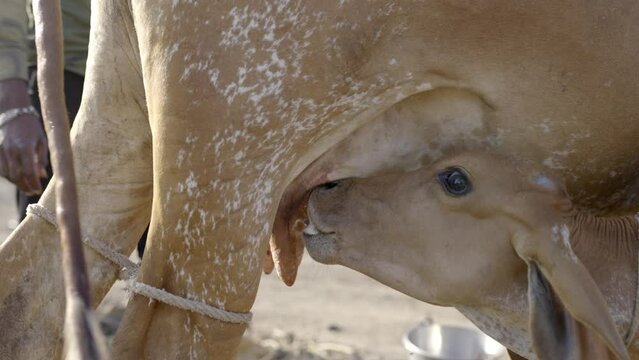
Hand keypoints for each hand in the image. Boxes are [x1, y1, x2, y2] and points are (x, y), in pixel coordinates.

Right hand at [0, 79, 47, 194]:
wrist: (13, 112)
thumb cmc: (31, 126)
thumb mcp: (42, 140)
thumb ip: (42, 159)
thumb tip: (42, 176)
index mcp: (25, 148)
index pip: (28, 172)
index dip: (33, 184)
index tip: (38, 189)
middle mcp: (11, 151)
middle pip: (15, 176)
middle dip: (24, 187)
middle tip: (32, 191)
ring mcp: (1, 151)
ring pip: (6, 174)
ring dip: (16, 183)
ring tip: (25, 186)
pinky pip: (0, 168)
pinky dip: (7, 175)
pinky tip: (16, 177)